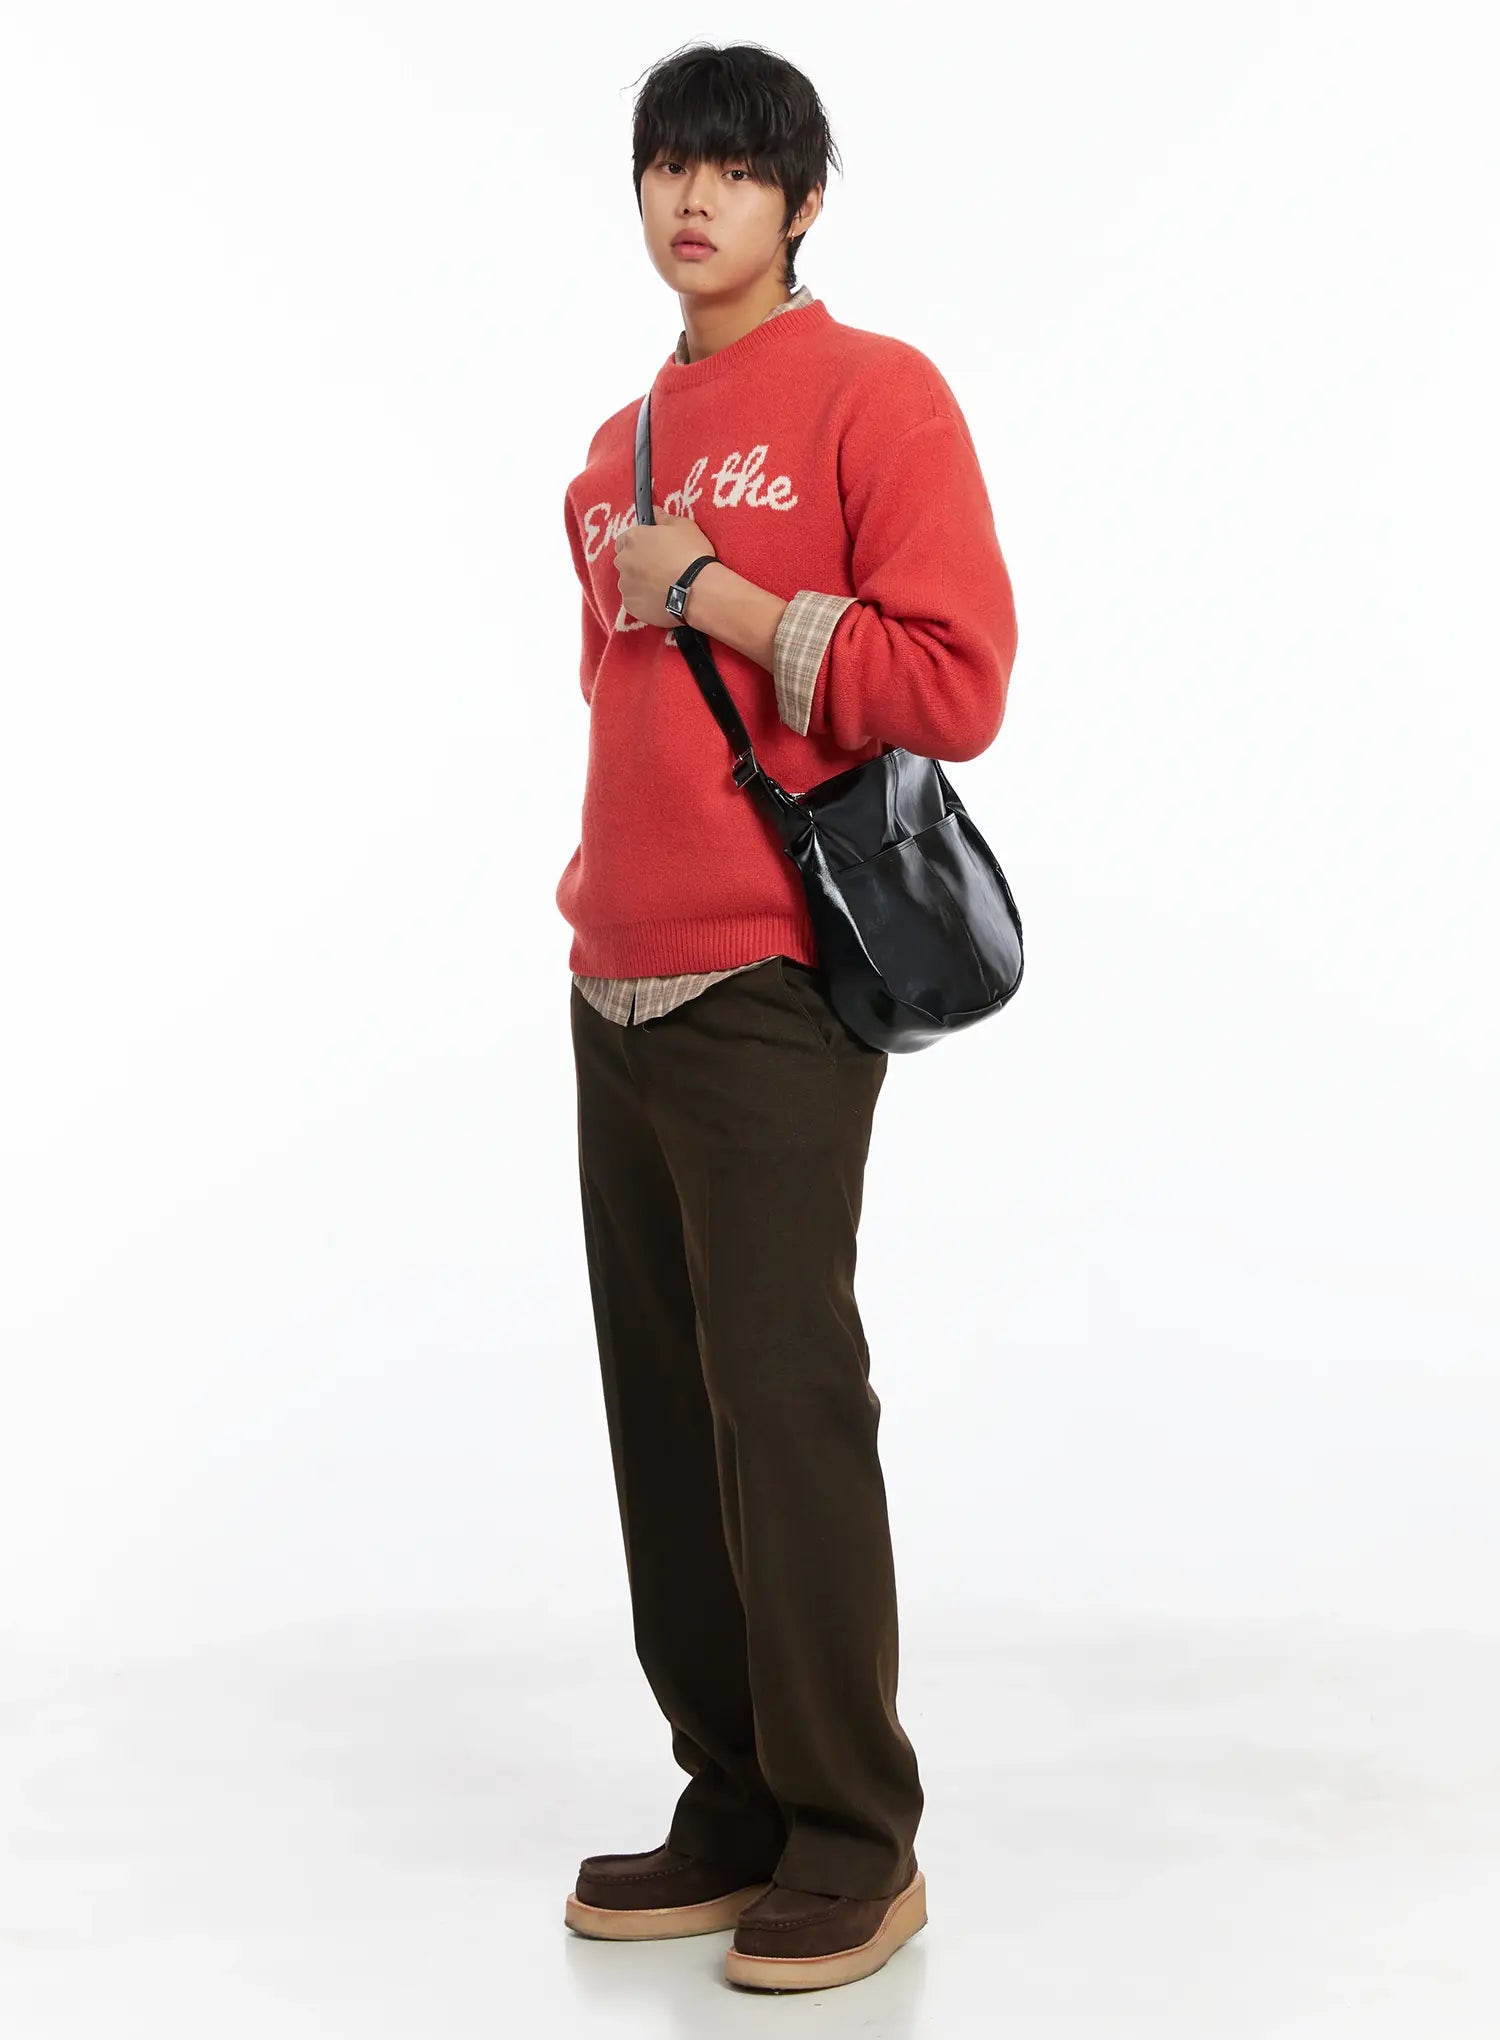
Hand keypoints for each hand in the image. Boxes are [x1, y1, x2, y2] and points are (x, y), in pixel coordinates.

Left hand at [613, 512, 717, 629]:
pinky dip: (645, 601)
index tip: (651, 550)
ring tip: (663, 587)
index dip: (638, 545)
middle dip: (638, 564)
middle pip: (625, 562)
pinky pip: (635, 602)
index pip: (624, 540)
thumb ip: (664, 518)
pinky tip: (661, 600)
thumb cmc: (691, 554)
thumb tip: (654, 512)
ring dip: (640, 584)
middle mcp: (623, 561)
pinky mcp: (631, 606)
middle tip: (660, 569)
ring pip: (628, 583)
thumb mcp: (683, 526)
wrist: (698, 590)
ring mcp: (625, 586)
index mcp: (633, 538)